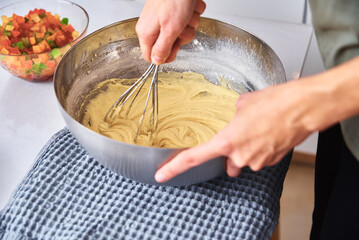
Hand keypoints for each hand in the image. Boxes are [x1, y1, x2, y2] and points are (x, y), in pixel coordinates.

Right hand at [136, 0, 205, 64]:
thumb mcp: (170, 30)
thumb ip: (163, 48)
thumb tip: (157, 62)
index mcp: (147, 33)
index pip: (151, 57)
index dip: (165, 56)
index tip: (174, 49)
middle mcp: (154, 26)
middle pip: (171, 45)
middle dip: (182, 36)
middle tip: (181, 26)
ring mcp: (166, 19)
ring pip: (183, 33)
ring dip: (190, 24)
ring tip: (186, 13)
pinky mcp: (176, 12)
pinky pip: (189, 21)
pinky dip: (193, 14)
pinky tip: (190, 7)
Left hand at [154, 79, 317, 182]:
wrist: (302, 108)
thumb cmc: (274, 102)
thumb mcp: (243, 102)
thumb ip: (232, 114)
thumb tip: (235, 115)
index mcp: (226, 141)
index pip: (192, 158)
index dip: (174, 168)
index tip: (162, 174)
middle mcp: (239, 156)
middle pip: (225, 161)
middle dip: (228, 151)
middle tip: (238, 133)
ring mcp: (256, 161)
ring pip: (243, 159)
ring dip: (246, 147)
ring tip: (257, 128)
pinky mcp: (271, 161)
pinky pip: (258, 157)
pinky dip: (260, 147)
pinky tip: (267, 132)